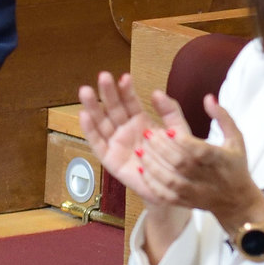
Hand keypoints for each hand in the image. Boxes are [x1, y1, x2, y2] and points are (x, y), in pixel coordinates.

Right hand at [75, 71, 188, 200]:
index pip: (130, 102)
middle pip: (113, 109)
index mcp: (141, 122)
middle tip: (103, 77)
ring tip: (86, 91)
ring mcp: (116, 144)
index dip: (126, 90)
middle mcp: (125, 131)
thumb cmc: (175, 160)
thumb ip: (171, 112)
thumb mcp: (179, 132)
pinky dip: (89, 130)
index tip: (124, 77)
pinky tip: (84, 115)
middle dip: (107, 93)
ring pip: (101, 122)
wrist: (172, 187)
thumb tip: (157, 92)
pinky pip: (97, 143)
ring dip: (93, 107)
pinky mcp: (109, 160)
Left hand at [139, 95, 263, 231]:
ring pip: (169, 179)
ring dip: (152, 164)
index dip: (182, 141)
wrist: (236, 200)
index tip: (167, 130)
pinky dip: (152, 183)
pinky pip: (164, 194)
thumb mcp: (235, 138)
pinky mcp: (184, 201)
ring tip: (140, 150)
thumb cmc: (234, 164)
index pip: (199, 150)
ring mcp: (194, 191)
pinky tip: (142, 169)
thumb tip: (208, 97)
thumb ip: (222, 117)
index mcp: (219, 159)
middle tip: (147, 135)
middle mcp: (206, 176)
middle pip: (180, 163)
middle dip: (161, 148)